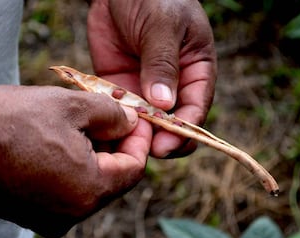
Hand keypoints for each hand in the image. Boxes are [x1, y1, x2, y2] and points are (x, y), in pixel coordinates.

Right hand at [0, 85, 151, 237]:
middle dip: (117, 143)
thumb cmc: (5, 123)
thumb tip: (130, 121)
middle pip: (113, 176)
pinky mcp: (33, 211)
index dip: (140, 138)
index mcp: (87, 191)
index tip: (137, 116)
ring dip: (95, 151)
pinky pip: (68, 186)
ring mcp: (51, 215)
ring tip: (85, 121)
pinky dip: (74, 163)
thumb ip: (111, 114)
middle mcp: (72, 212)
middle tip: (112, 113)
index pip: (134, 168)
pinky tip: (63, 138)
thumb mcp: (69, 106)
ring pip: (90, 180)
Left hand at [87, 0, 216, 157]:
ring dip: (134, 135)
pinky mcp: (120, 88)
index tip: (166, 145)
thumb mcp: (162, 26)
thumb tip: (164, 104)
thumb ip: (163, 63)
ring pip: (145, 124)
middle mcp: (173, 86)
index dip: (184, 131)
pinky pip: (119, 111)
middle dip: (160, 139)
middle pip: (172, 125)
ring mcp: (145, 89)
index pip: (196, 110)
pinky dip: (113, 121)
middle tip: (141, 149)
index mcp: (196, 72)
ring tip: (120, 141)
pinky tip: (104, 126)